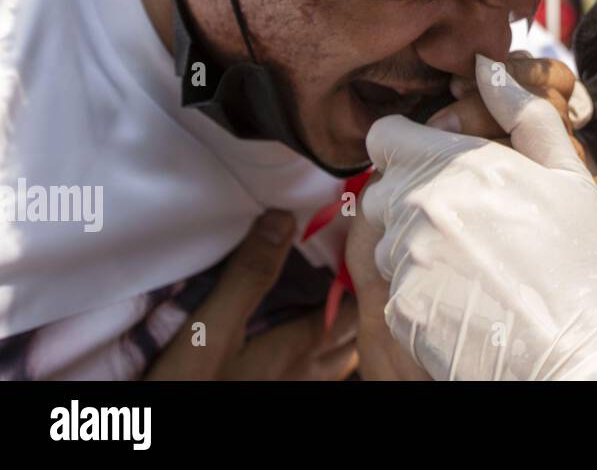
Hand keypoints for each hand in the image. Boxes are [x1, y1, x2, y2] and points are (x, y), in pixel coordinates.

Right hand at [147, 211, 358, 379]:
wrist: (168, 447)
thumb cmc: (190, 389)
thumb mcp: (210, 331)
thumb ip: (248, 278)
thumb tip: (282, 219)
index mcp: (299, 348)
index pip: (352, 304)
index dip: (359, 273)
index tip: (357, 242)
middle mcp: (309, 373)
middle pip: (352, 334)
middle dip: (358, 301)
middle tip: (351, 267)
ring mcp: (298, 392)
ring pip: (340, 359)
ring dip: (343, 331)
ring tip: (335, 301)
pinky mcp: (281, 399)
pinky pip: (320, 375)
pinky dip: (325, 355)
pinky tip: (307, 348)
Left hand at [360, 54, 596, 379]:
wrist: (574, 358)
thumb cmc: (581, 266)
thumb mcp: (567, 176)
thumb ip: (525, 114)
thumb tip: (491, 69)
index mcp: (452, 166)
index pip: (385, 136)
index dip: (408, 145)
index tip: (436, 162)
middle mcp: (414, 210)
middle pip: (384, 188)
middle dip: (414, 197)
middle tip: (470, 220)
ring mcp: (402, 263)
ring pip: (386, 238)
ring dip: (416, 243)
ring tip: (475, 263)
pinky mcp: (397, 311)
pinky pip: (393, 286)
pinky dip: (421, 289)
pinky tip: (468, 298)